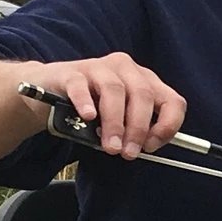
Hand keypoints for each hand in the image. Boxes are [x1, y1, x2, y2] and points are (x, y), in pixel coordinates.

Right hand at [33, 52, 184, 155]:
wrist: (49, 90)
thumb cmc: (90, 107)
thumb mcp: (119, 118)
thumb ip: (134, 130)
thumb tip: (142, 148)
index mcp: (145, 81)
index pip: (172, 101)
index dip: (167, 125)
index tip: (151, 146)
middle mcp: (126, 69)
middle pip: (143, 95)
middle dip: (138, 128)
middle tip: (128, 153)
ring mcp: (98, 67)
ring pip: (114, 91)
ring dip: (115, 123)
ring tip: (110, 146)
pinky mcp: (71, 72)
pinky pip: (80, 85)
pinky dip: (86, 102)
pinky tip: (88, 117)